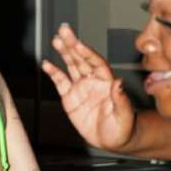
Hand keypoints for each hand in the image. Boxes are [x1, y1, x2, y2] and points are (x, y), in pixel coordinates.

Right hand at [42, 25, 136, 151]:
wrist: (112, 140)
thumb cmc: (122, 127)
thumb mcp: (124, 115)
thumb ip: (121, 99)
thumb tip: (119, 83)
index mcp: (107, 82)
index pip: (96, 63)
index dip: (87, 53)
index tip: (78, 44)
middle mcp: (93, 81)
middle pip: (82, 59)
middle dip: (73, 44)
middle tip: (64, 30)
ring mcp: (81, 88)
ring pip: (71, 65)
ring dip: (64, 53)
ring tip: (56, 40)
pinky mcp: (70, 98)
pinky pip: (61, 82)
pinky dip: (53, 73)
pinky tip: (46, 64)